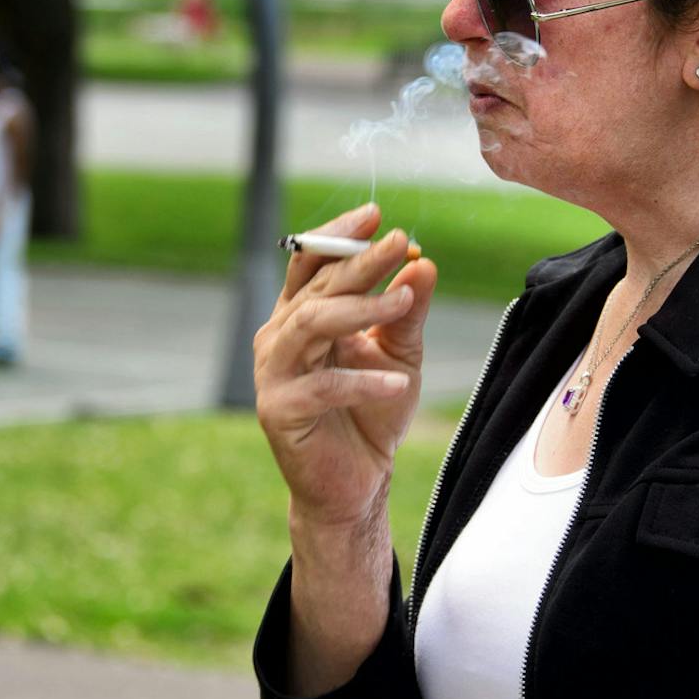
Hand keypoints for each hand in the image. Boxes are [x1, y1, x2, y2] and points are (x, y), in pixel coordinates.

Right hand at [254, 204, 438, 532]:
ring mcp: (273, 374)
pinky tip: (399, 382)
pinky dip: (361, 381)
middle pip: (315, 288)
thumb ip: (407, 310)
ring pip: (311, 325)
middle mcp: (278, 337)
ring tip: (403, 302)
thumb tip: (424, 261)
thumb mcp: (400, 354)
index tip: (376, 215)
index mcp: (299, 316)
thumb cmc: (372, 413)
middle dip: (359, 263)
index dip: (338, 236)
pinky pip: (322, 387)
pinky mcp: (279, 411)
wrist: (355, 482)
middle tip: (399, 243)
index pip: (309, 263)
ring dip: (359, 309)